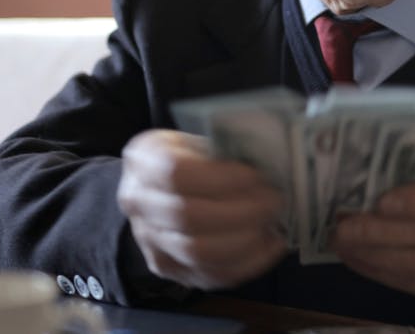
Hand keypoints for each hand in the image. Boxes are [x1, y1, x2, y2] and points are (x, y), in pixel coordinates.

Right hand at [116, 129, 286, 288]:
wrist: (160, 188)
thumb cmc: (191, 158)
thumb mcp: (202, 139)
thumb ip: (228, 151)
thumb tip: (272, 165)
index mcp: (144, 160)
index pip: (177, 174)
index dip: (222, 178)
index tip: (257, 176)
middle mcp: (138, 202)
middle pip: (188, 217)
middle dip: (242, 212)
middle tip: (275, 201)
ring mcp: (150, 241)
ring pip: (198, 253)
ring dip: (246, 240)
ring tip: (273, 223)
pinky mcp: (169, 269)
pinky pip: (209, 275)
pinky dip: (248, 263)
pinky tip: (270, 244)